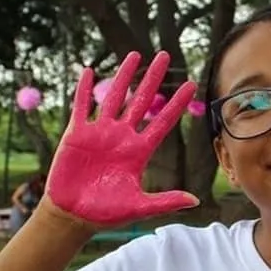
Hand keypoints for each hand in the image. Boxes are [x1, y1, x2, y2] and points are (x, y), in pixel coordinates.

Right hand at [46, 51, 198, 228]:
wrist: (74, 216)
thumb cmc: (106, 213)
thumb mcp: (139, 206)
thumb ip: (166, 201)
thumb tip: (196, 201)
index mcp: (139, 152)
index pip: (162, 122)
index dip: (176, 104)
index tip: (190, 85)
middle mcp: (122, 137)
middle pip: (141, 100)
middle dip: (153, 78)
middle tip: (165, 55)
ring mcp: (99, 133)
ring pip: (114, 97)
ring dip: (124, 76)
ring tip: (135, 55)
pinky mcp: (76, 135)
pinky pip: (81, 107)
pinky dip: (84, 90)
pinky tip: (89, 71)